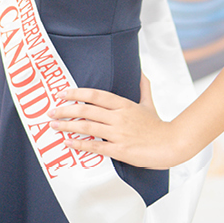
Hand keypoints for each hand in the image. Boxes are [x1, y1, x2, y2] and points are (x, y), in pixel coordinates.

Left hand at [48, 75, 187, 168]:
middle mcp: (120, 117)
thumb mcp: (149, 104)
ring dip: (67, 126)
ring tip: (53, 125)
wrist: (172, 144)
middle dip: (65, 110)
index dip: (77, 93)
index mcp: (125, 105)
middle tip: (50, 111)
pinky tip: (67, 143)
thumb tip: (141, 72)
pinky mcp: (120, 150)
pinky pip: (95, 146)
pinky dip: (79, 144)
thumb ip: (143, 88)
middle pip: (87, 110)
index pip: (96, 95)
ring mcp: (119, 134)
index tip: (62, 93)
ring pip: (87, 127)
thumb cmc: (158, 126)